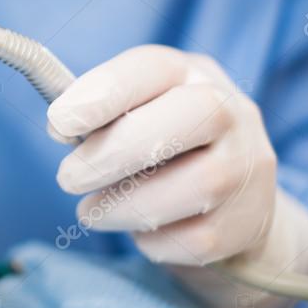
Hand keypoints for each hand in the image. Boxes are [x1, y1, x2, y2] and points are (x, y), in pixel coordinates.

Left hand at [47, 45, 307, 307]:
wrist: (234, 197)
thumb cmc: (163, 142)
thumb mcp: (133, 110)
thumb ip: (96, 114)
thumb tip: (60, 127)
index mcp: (190, 73)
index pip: (154, 66)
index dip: (104, 92)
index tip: (60, 120)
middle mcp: (232, 112)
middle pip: (188, 117)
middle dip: (114, 153)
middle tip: (67, 177)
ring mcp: (248, 168)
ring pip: (197, 186)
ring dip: (126, 205)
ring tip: (90, 211)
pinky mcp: (248, 222)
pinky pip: (197, 238)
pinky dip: (154, 241)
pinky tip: (136, 231)